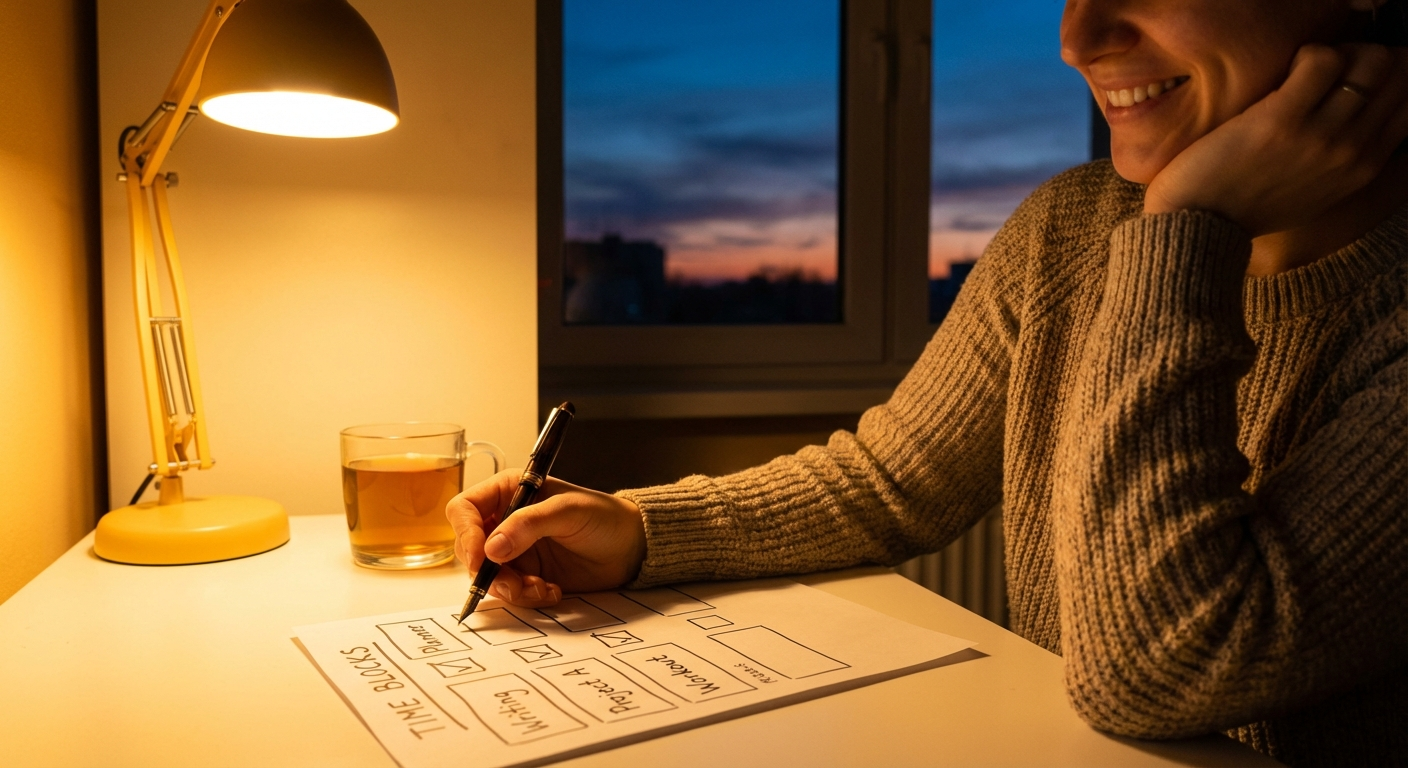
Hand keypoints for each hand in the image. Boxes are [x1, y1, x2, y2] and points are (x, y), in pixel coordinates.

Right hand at [446, 469, 645, 606]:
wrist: (630, 547)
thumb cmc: (603, 517)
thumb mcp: (568, 511)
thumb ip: (529, 524)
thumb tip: (492, 547)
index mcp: (509, 492)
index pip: (465, 510)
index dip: (467, 533)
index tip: (482, 557)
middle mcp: (505, 521)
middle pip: (470, 548)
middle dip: (488, 570)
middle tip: (514, 582)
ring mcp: (514, 551)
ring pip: (486, 575)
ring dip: (509, 588)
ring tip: (541, 587)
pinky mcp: (526, 575)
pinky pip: (509, 592)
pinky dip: (526, 597)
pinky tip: (551, 590)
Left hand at [1145, 43, 1407, 236]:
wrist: (1197, 227)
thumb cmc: (1246, 209)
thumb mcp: (1315, 194)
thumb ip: (1345, 163)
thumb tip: (1361, 127)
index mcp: (1363, 169)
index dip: (1386, 78)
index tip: (1353, 80)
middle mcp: (1351, 151)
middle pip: (1393, 74)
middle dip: (1364, 58)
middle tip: (1328, 69)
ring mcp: (1320, 135)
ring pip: (1367, 62)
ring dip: (1338, 52)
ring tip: (1305, 70)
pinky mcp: (1282, 119)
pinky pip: (1322, 59)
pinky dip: (1310, 53)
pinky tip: (1287, 70)